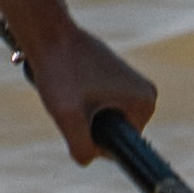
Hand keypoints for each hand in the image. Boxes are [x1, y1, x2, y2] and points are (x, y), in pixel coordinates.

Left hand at [29, 23, 157, 165]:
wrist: (48, 34)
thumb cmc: (59, 72)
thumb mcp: (67, 116)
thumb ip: (81, 147)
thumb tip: (90, 158)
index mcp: (146, 104)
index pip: (116, 146)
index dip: (90, 138)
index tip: (76, 111)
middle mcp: (146, 94)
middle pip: (109, 132)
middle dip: (85, 123)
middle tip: (70, 98)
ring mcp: (132, 85)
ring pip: (99, 119)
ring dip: (79, 112)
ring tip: (69, 88)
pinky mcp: (116, 78)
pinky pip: (95, 105)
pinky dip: (79, 100)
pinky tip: (69, 81)